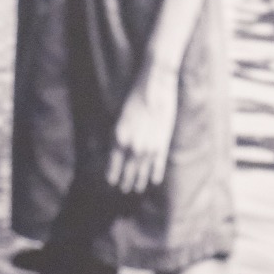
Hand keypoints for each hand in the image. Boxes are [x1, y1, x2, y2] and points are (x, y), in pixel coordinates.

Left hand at [107, 62, 180, 192]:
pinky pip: (157, 166)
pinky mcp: (162, 145)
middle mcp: (132, 147)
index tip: (111, 182)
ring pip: (142, 172)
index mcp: (119, 138)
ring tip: (137, 188)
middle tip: (124, 189)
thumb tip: (117, 150)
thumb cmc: (136, 96)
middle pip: (127, 172)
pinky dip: (155, 174)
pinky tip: (154, 181)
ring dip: (139, 182)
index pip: (112, 166)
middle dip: (125, 182)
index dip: (111, 175)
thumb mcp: (122, 117)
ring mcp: (148, 148)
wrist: (156, 84)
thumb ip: (120, 136)